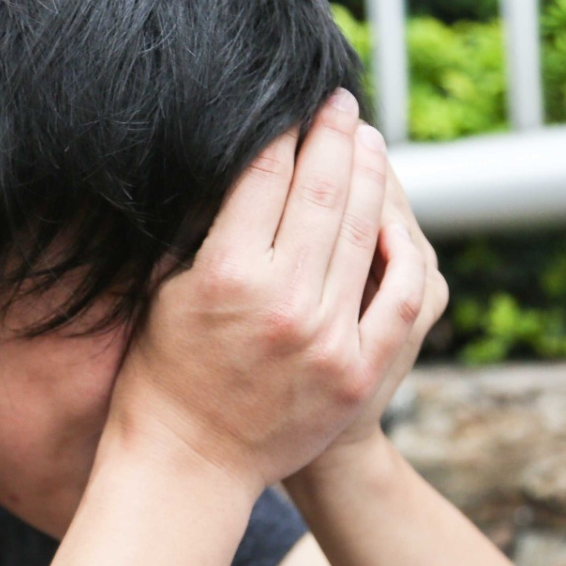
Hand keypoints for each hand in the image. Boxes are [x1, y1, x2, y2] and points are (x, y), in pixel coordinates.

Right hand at [105, 89, 428, 491]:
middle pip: (322, 190)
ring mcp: (328, 336)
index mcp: (225, 273)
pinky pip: (400, 290)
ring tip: (366, 140)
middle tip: (340, 101)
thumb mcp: (165, 289)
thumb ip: (200, 224)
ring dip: (368, 174)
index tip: (295, 100)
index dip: (284, 127)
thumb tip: (235, 153)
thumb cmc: (164, 372)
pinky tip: (394, 214)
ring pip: (362, 230)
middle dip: (333, 135)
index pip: (265, 174)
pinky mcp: (359, 369)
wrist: (192, 465)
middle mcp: (282, 300)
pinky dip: (401, 244)